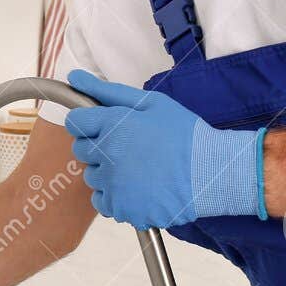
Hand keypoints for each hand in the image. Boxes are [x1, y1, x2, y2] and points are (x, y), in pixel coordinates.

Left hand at [62, 69, 264, 228]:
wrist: (211, 172)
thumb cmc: (184, 134)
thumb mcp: (151, 103)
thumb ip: (108, 91)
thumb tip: (74, 77)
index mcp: (111, 127)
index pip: (75, 122)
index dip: (90, 122)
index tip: (107, 126)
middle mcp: (106, 157)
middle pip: (82, 150)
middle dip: (100, 146)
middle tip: (129, 147)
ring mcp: (112, 185)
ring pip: (92, 176)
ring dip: (107, 172)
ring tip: (138, 169)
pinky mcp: (121, 208)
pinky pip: (102, 201)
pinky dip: (114, 196)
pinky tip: (137, 188)